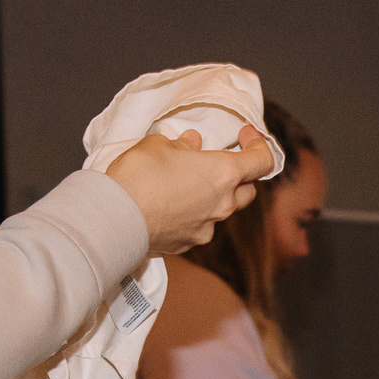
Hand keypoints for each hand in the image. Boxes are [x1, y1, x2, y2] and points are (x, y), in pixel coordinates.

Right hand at [104, 123, 277, 256]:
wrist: (116, 218)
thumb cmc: (139, 175)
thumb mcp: (158, 144)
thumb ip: (181, 144)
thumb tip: (191, 144)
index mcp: (223, 173)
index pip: (262, 161)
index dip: (258, 144)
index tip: (245, 135)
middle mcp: (223, 204)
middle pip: (248, 190)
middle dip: (240, 176)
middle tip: (219, 162)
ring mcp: (207, 227)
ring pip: (222, 210)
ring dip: (213, 196)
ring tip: (186, 183)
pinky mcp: (189, 243)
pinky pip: (200, 225)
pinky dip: (193, 214)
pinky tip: (171, 205)